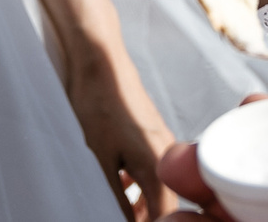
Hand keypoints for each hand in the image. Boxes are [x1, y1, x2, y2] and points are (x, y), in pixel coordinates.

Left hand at [66, 41, 173, 219]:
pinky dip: (140, 184)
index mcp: (158, 164)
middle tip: (128, 221)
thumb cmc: (99, 104)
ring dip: (144, 204)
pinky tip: (120, 186)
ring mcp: (161, 140)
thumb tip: (125, 220)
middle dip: (150, 218)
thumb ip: (117, 198)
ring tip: (124, 213)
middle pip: (168, 202)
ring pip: (160, 185)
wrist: (100, 62)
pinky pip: (153, 168)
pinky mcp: (151, 132)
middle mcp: (166, 152)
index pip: (167, 214)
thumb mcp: (101, 161)